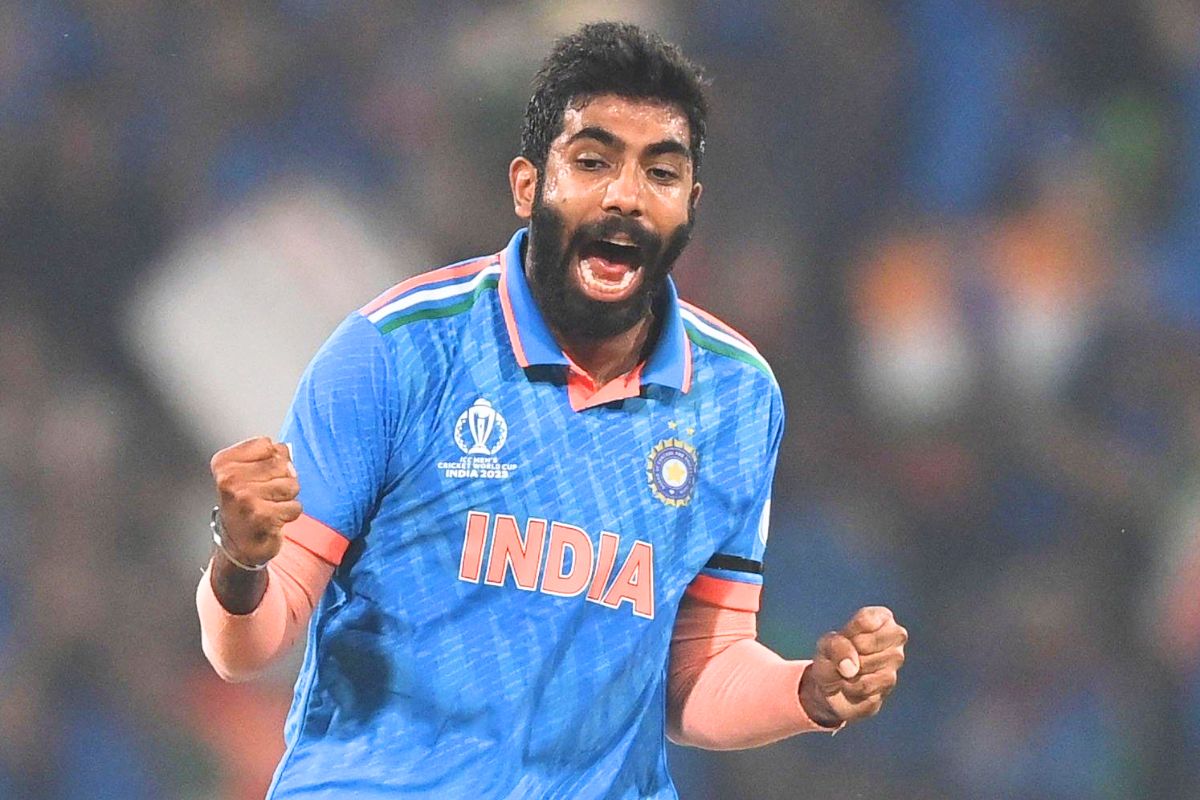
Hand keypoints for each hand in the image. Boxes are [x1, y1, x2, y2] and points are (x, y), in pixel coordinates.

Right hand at [209, 436, 300, 566]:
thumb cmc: (247, 504)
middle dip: (283, 479)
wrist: (238, 543)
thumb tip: (287, 453)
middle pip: (282, 463)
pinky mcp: (261, 516)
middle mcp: (229, 479)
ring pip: (291, 484)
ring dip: (287, 498)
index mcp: (224, 463)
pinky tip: (274, 519)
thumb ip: (269, 455)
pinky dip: (290, 513)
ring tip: (270, 506)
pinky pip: (295, 506)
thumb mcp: (248, 472)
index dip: (272, 459)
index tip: (258, 476)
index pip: (267, 444)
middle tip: (265, 495)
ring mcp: (244, 498)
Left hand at [799, 606, 906, 727]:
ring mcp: (896, 662)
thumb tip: (851, 668)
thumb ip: (837, 648)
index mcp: (882, 617)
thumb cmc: (833, 655)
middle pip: (865, 644)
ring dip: (847, 671)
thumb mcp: (827, 645)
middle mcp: (896, 637)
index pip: (865, 621)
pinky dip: (850, 687)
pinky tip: (851, 685)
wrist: (833, 686)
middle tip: (844, 656)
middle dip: (847, 653)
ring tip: (847, 671)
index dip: (847, 634)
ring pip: (865, 666)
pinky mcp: (889, 685)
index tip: (844, 638)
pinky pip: (865, 686)